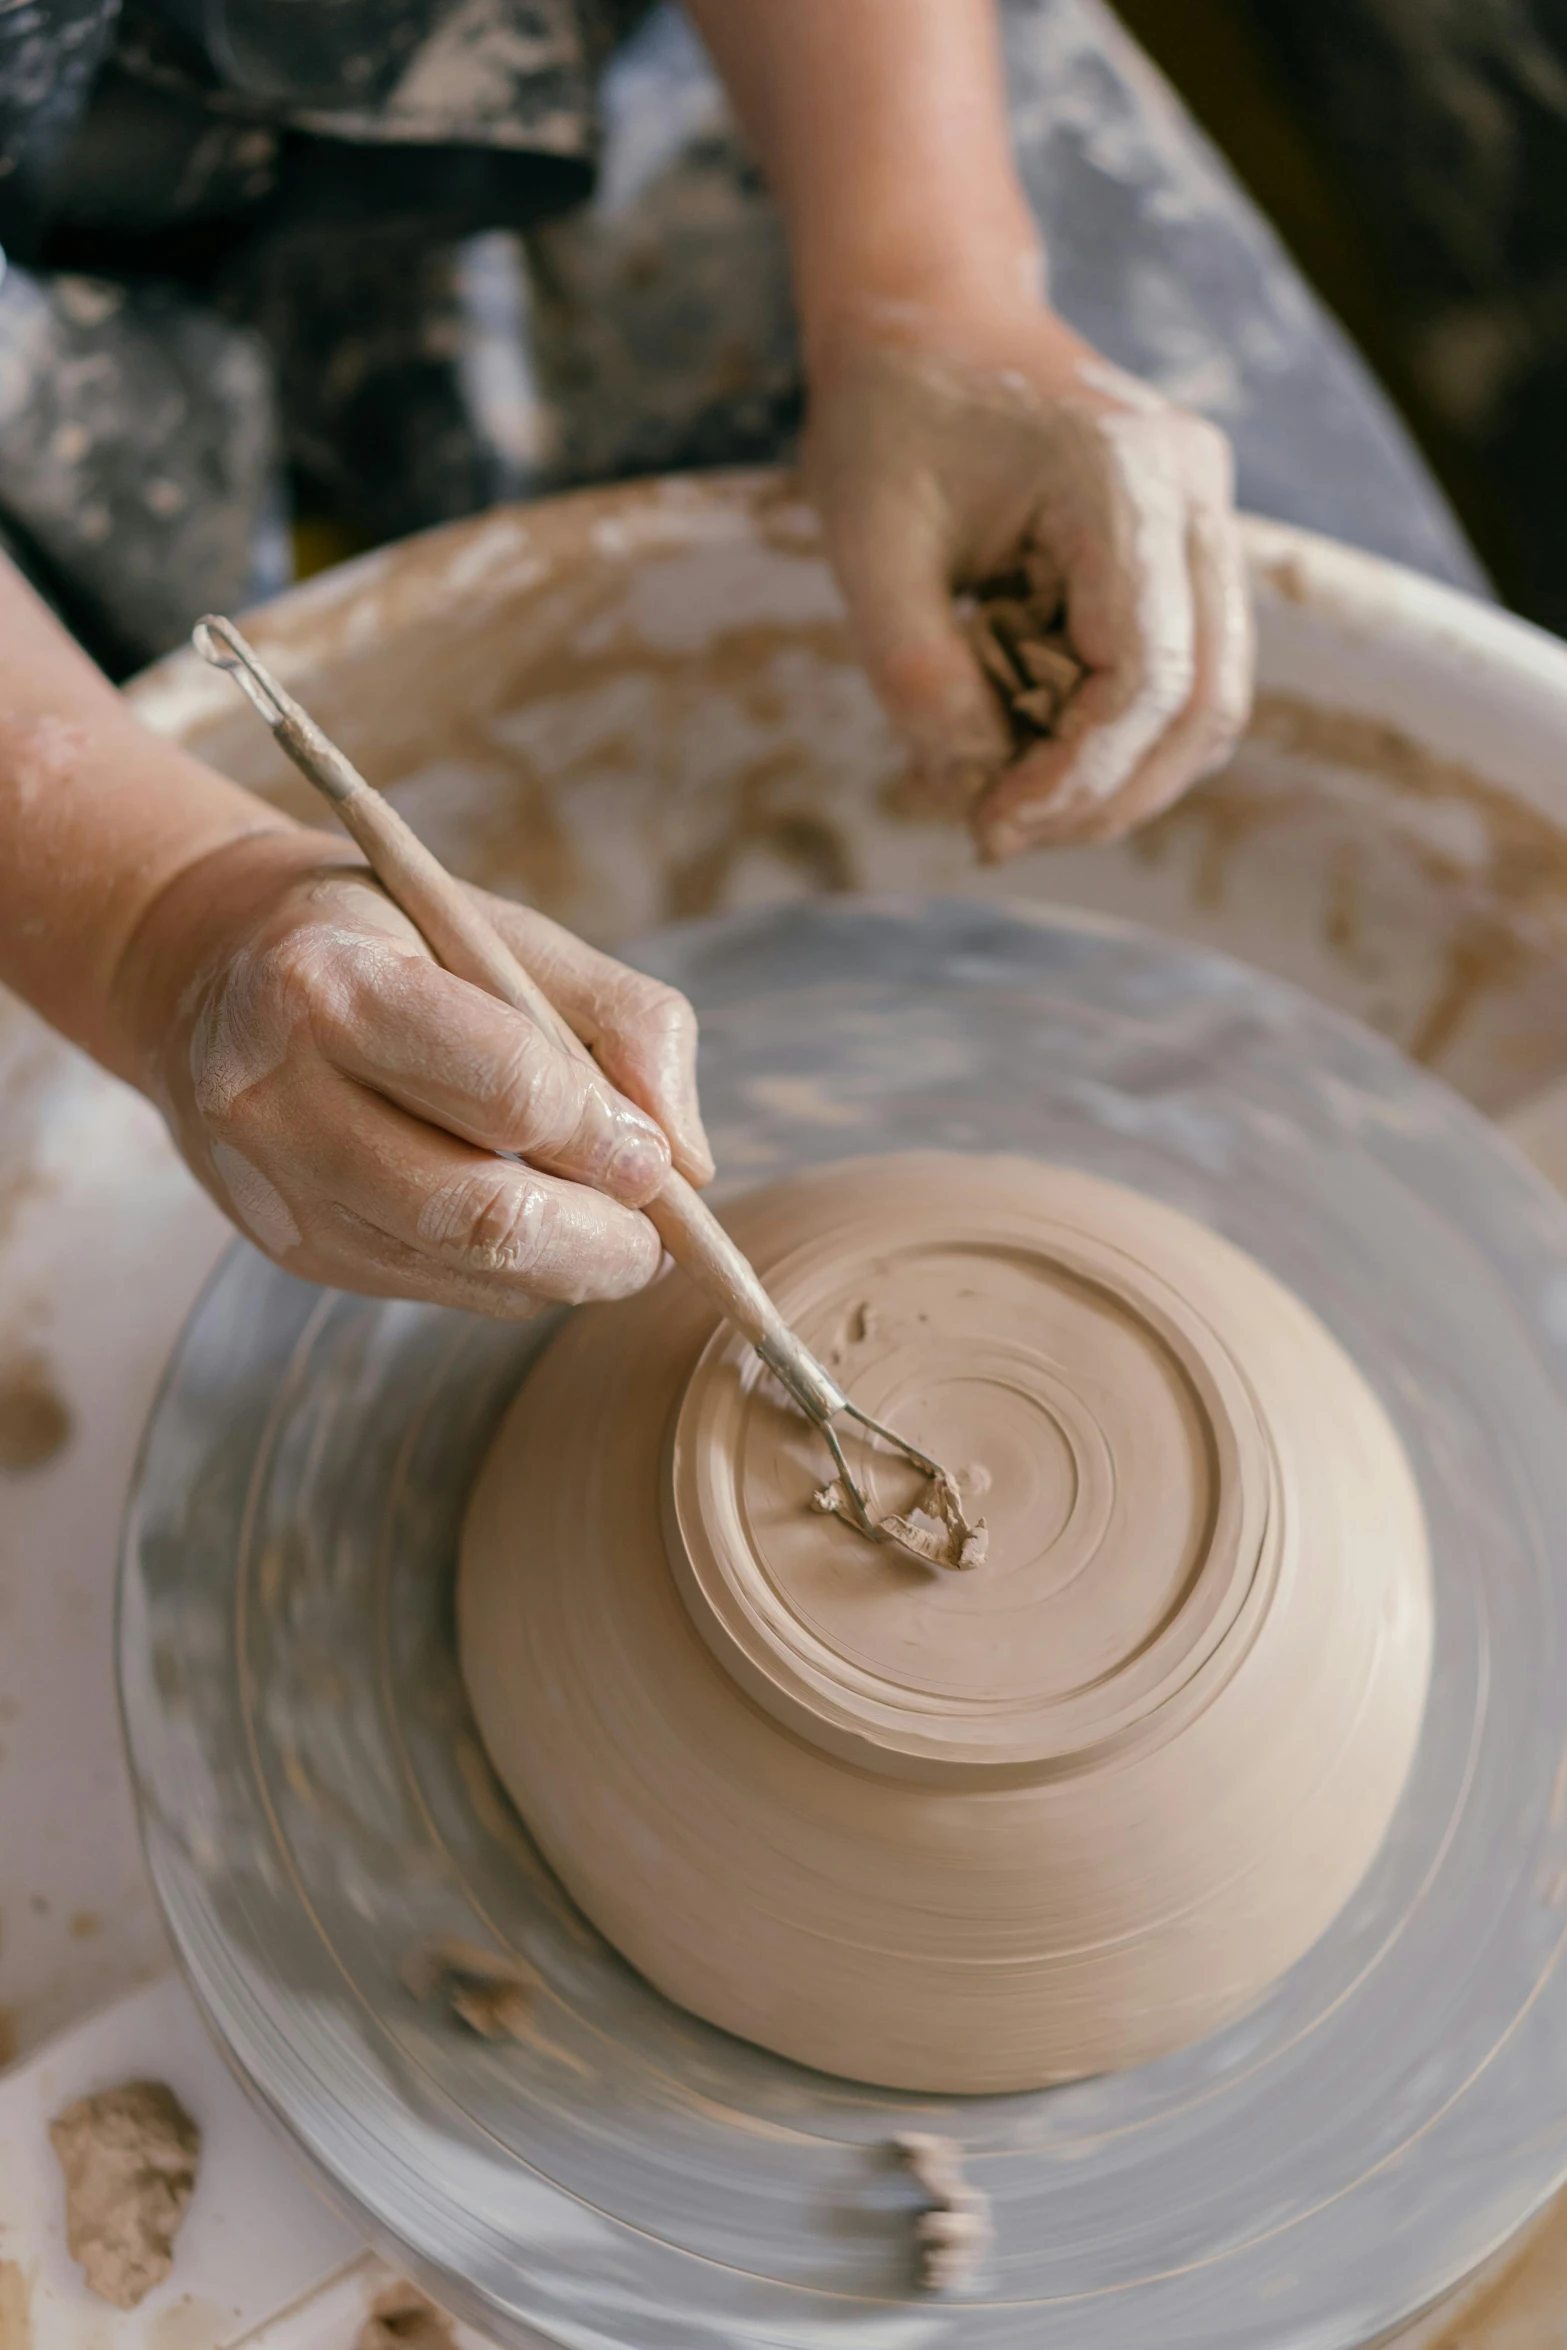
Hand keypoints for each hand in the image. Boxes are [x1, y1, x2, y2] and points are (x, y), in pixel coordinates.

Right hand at [115, 828, 711, 1317]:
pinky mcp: (294, 1248)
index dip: (605, 1137)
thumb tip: (692, 1164)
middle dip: (601, 1239)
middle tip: (658, 1230)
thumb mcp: (508, 932)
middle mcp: (278, 1094)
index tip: (657, 1155)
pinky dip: (515, 1277)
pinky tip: (532, 1228)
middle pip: (480, 1214)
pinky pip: (440, 1290)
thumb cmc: (394, 941)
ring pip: (464, 1269)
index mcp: (330, 983)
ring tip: (614, 1229)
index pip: (508, 1090)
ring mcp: (277, 1186)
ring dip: (568, 1268)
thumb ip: (625, 1023)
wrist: (214, 971)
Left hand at [804, 300, 1252, 857]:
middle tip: (1002, 834)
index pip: (1148, 678)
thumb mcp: (867, 544)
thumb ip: (916, 671)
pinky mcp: (1188, 540)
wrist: (927, 311)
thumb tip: (973, 784)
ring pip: (1209, 697)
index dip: (1079, 778)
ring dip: (1118, 775)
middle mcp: (1195, 492)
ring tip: (1009, 802)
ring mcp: (1206, 514)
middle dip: (1109, 796)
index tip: (991, 826)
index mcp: (1125, 476)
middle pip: (1206, 702)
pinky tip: (1023, 746)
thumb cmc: (888, 414)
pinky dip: (1108, 729)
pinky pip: (1179, 666)